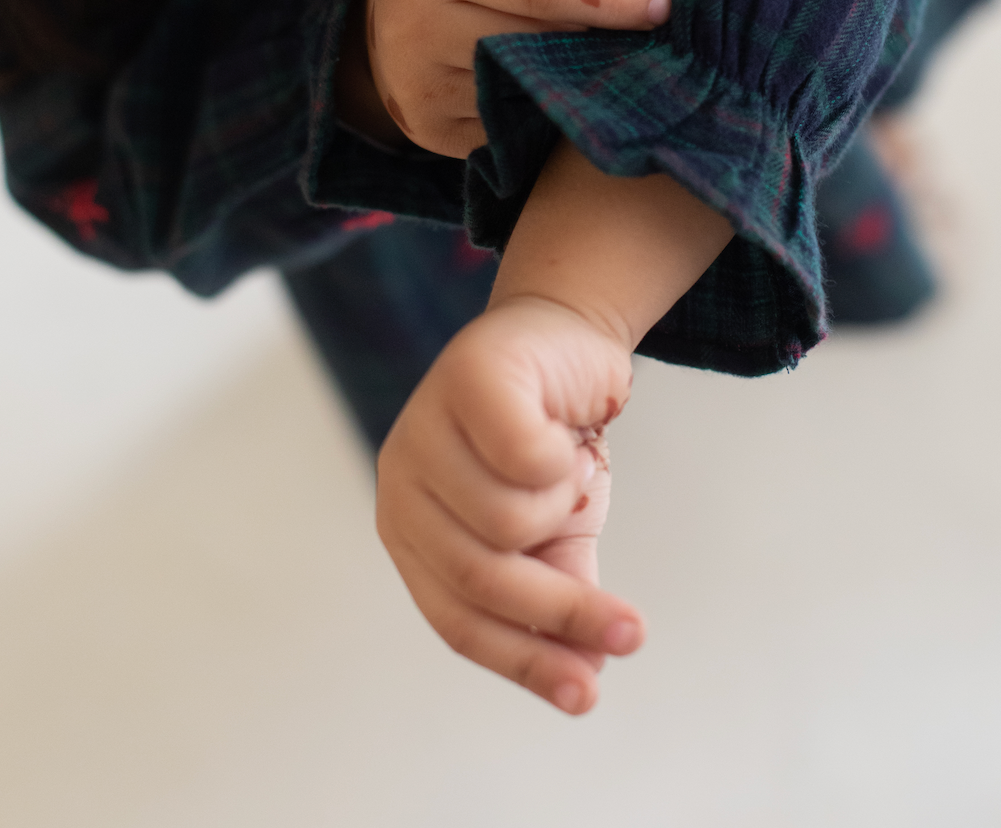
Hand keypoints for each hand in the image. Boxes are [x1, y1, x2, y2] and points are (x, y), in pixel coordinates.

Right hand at [349, 0, 675, 155]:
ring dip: (580, 79)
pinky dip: (549, 109)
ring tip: (605, 58)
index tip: (662, 4)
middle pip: (538, 43)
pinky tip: (564, 89)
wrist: (372, 4)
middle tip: (649, 35)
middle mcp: (419, 27)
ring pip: (529, 92)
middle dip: (602, 40)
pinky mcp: (433, 131)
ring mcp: (424, 88)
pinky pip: (513, 126)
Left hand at [376, 296, 640, 715]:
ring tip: (569, 466)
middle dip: (564, 610)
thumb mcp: (557, 531)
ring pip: (508, 519)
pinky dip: (561, 455)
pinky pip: (524, 454)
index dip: (526, 664)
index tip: (590, 696)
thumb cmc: (551, 440)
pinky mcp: (464, 378)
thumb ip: (559, 594)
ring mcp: (423, 426)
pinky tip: (566, 428)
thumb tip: (587, 677)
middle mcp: (402, 482)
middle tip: (632, 628)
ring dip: (563, 503)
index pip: (458, 620)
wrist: (567, 338)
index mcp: (413, 530)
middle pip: (483, 578)